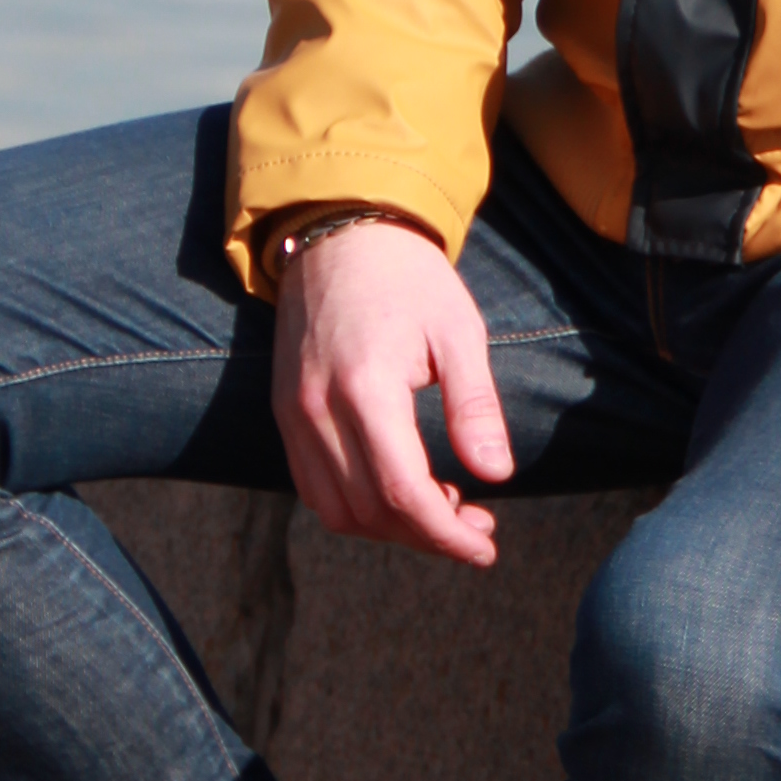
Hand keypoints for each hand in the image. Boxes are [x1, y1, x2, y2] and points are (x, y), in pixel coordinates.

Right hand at [274, 217, 512, 563]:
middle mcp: (317, 409)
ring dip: (390, 527)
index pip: (402, 492)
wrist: (340, 232)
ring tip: (442, 510)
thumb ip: (475, 407)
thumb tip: (496, 475)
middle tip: (476, 526)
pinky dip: (357, 505)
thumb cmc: (409, 278)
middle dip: (426, 535)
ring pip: (336, 509)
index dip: (446, 535)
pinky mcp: (284, 412)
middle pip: (370, 511)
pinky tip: (399, 489)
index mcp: (365, 387)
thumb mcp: (458, 332)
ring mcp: (293, 414)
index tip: (485, 548)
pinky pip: (313, 485)